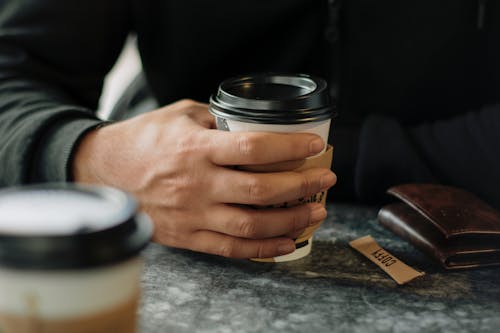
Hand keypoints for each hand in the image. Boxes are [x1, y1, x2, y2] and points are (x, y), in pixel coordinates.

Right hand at [73, 99, 335, 257]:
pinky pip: (232, 249)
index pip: (254, 149)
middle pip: (261, 190)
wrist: (102, 170)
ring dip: (291, 221)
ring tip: (315, 211)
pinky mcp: (188, 236)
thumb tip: (252, 124)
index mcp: (197, 148)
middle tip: (326, 179)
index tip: (315, 145)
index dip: (290, 148)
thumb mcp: (180, 115)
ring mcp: (193, 214)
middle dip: (302, 185)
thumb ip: (217, 119)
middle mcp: (198, 184)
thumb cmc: (143, 140)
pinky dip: (264, 249)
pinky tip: (287, 242)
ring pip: (252, 225)